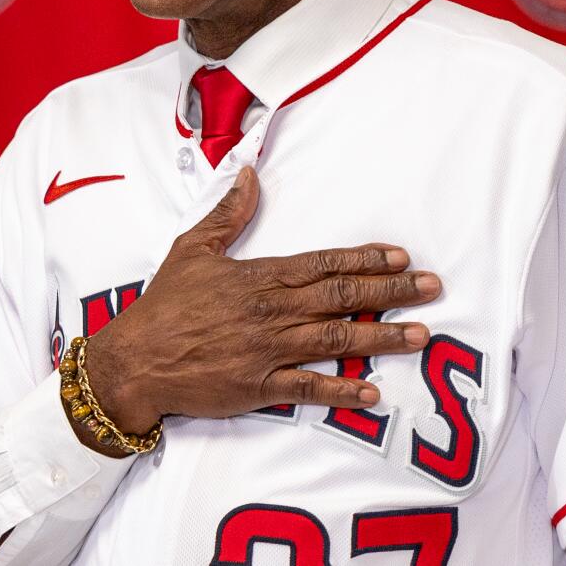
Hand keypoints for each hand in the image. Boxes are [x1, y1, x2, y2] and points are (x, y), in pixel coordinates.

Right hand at [80, 167, 441, 437]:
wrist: (134, 360)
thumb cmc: (164, 304)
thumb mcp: (192, 248)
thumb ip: (226, 214)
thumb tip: (247, 175)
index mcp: (258, 277)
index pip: (323, 263)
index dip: (365, 260)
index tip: (400, 257)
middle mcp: (270, 312)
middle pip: (341, 298)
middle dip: (391, 292)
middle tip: (431, 288)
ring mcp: (266, 351)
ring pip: (334, 340)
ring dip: (381, 337)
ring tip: (420, 334)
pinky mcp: (257, 387)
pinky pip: (306, 388)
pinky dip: (340, 390)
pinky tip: (372, 391)